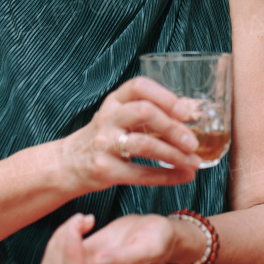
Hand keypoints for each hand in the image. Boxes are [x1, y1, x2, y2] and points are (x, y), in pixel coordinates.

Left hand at [40, 213, 180, 263]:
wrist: (157, 233)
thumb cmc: (158, 240)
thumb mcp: (150, 246)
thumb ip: (127, 258)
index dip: (71, 256)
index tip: (79, 226)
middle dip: (61, 247)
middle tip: (80, 221)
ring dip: (57, 242)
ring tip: (80, 221)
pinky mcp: (78, 257)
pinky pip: (54, 257)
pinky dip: (59, 237)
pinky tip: (82, 223)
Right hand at [63, 77, 201, 193]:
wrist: (68, 164)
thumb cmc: (105, 137)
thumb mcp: (120, 117)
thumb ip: (151, 111)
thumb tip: (195, 109)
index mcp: (114, 101)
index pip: (139, 86)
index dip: (165, 96)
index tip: (186, 111)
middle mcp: (108, 118)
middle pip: (144, 112)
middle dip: (174, 127)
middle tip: (193, 142)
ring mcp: (104, 144)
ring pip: (144, 144)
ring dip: (174, 154)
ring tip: (194, 162)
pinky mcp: (105, 170)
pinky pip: (141, 174)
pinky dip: (167, 176)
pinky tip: (184, 176)